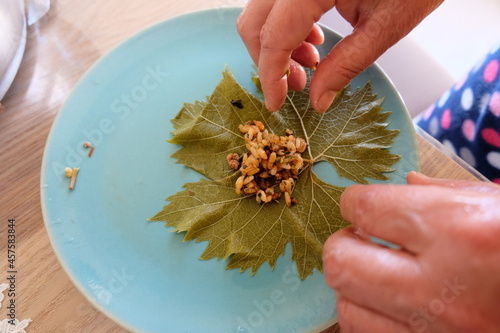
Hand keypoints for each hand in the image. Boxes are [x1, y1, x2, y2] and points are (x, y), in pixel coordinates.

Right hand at [237, 0, 442, 111]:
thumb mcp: (385, 25)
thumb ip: (346, 64)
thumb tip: (317, 101)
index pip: (274, 37)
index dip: (271, 76)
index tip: (275, 103)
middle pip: (254, 23)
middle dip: (268, 61)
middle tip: (296, 84)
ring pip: (260, 12)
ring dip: (276, 43)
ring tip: (310, 62)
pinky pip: (277, 2)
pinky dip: (286, 25)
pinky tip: (312, 38)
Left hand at [322, 172, 499, 331]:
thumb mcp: (498, 205)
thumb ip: (445, 193)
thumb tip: (404, 185)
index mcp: (457, 229)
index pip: (366, 208)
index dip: (353, 201)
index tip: (357, 203)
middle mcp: (439, 285)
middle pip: (341, 262)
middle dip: (341, 243)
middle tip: (360, 237)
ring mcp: (434, 330)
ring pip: (347, 308)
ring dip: (353, 284)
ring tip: (374, 272)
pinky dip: (371, 315)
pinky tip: (388, 301)